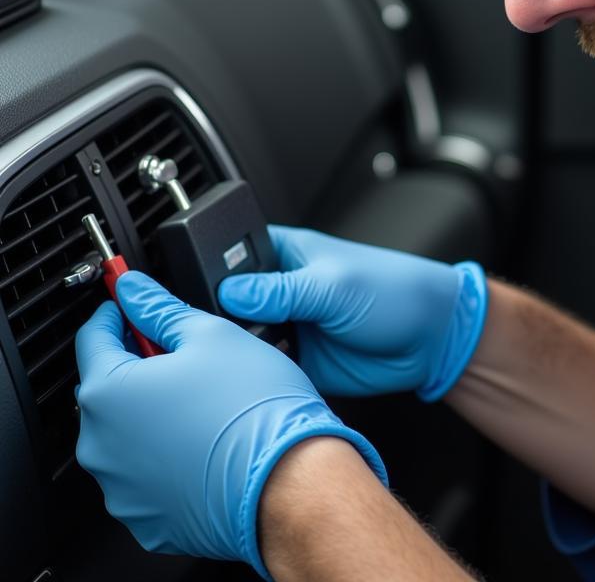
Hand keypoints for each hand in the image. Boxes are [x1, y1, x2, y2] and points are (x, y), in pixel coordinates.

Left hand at [75, 271, 386, 578]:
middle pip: (109, 388)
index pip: (93, 337)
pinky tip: (204, 438)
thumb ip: (161, 308)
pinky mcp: (147, 517)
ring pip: (126, 433)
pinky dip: (166, 453)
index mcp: (110, 394)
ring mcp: (121, 488)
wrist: (289, 480)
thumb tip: (135, 291)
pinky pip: (145, 473)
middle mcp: (101, 447)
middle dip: (140, 364)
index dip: (116, 312)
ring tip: (205, 399)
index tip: (130, 303)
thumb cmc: (255, 409)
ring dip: (153, 411)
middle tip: (185, 352)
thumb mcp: (211, 335)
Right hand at [218, 226, 487, 400]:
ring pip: (240, 341)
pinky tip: (254, 378)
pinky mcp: (296, 362)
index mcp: (285, 254)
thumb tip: (231, 293)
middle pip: (226, 304)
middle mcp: (279, 290)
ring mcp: (287, 326)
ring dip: (238, 350)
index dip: (207, 271)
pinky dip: (256, 376)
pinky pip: (262, 371)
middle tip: (220, 332)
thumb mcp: (335, 285)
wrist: (431, 338)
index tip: (190, 292)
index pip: (230, 255)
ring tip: (238, 356)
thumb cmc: (394, 290)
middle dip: (220, 320)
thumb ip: (281, 290)